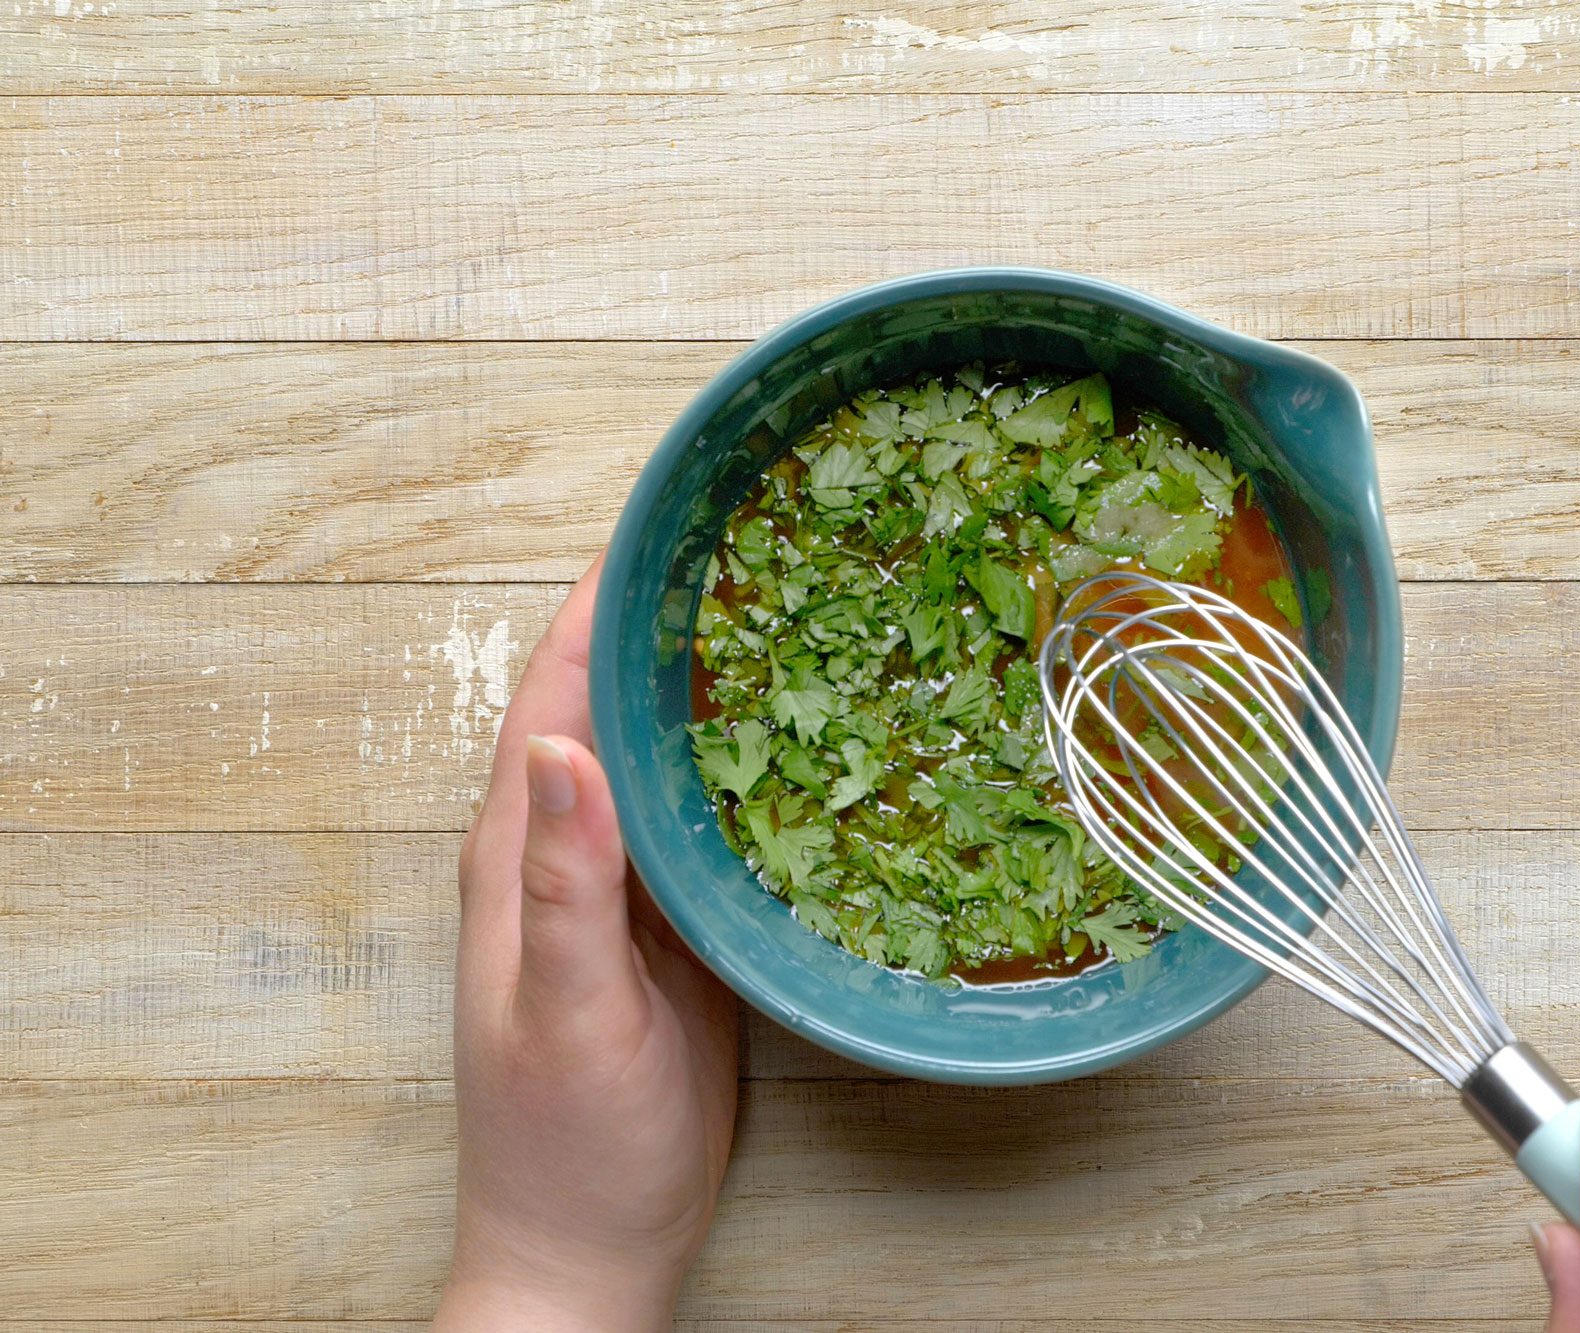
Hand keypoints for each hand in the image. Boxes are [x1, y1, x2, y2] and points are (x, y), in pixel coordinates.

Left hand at [435, 558, 739, 1331]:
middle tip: (758, 546)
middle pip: (613, 708)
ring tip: (797, 613)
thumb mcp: (565, 1011)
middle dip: (670, 625)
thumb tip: (557, 738)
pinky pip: (716, 822)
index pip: (552, 693)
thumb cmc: (565, 1143)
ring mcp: (629, 889)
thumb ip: (564, 884)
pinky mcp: (681, 929)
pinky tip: (812, 741)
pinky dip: (754, 770)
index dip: (598, 605)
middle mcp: (568, 852)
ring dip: (717, 690)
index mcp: (518, 853)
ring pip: (671, 760)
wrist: (594, 1248)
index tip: (664, 524)